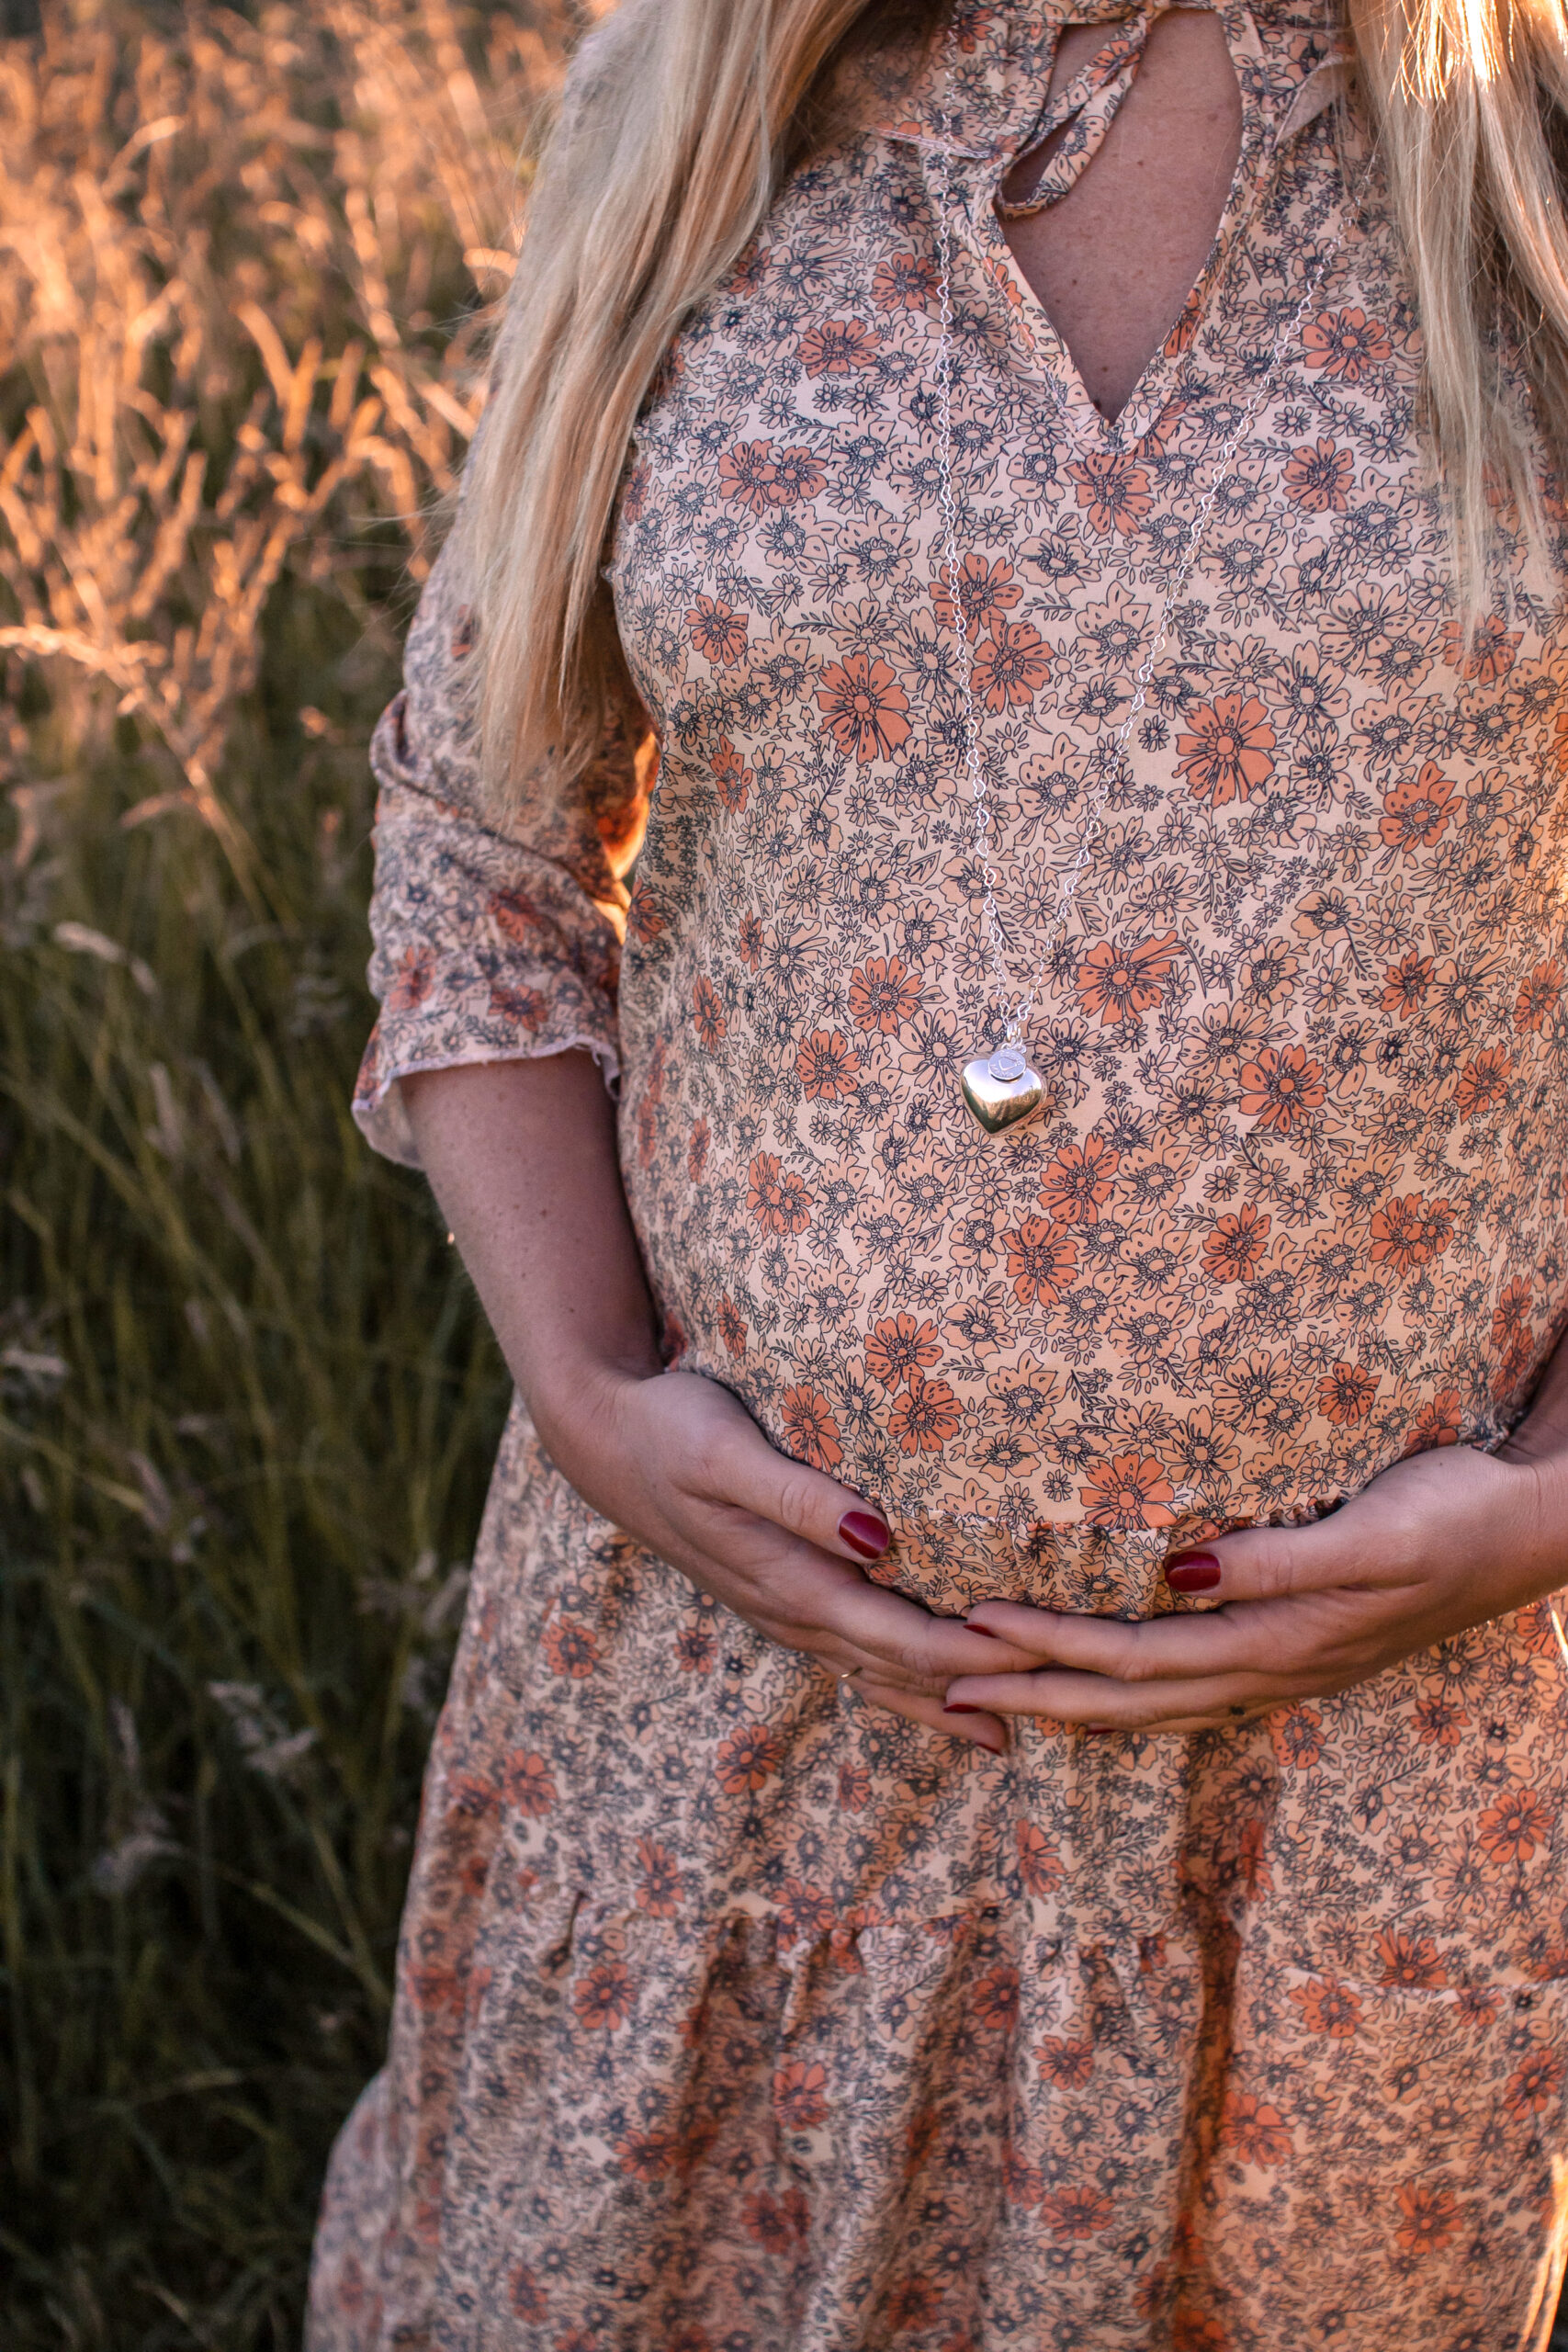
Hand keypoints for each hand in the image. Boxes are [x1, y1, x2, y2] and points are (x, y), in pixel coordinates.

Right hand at [541, 1364, 1009, 1751]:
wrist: (602, 1438)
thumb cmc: (671, 1431)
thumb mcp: (729, 1455)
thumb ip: (800, 1500)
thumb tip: (876, 1536)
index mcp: (790, 1583)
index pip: (901, 1639)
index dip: (973, 1659)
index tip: (1042, 1663)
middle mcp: (790, 1611)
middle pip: (899, 1671)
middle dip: (976, 1692)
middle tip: (1061, 1708)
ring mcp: (780, 1611)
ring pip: (873, 1675)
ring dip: (939, 1704)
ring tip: (1007, 1733)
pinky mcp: (775, 1595)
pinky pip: (849, 1657)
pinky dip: (898, 1682)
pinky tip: (925, 1690)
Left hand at [943, 1440, 1567, 1734]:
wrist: (1537, 1529)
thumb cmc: (1454, 1516)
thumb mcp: (1371, 1535)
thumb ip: (1274, 1560)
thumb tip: (1177, 1574)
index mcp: (1275, 1643)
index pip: (1132, 1655)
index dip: (1046, 1645)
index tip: (970, 1630)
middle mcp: (1270, 1670)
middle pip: (1126, 1697)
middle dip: (1031, 1692)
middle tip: (940, 1681)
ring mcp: (1285, 1670)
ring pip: (1153, 1705)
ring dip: (1069, 1704)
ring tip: (997, 1701)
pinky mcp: (1298, 1652)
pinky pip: (1190, 1693)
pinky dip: (1130, 1699)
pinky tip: (1106, 1695)